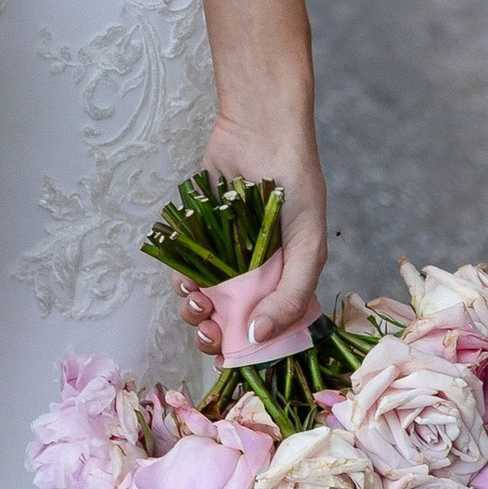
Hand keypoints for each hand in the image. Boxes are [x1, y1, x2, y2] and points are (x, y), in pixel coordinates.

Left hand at [190, 106, 328, 353]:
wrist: (261, 130)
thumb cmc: (297, 185)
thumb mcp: (307, 244)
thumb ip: (289, 294)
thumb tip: (258, 336)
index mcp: (287, 280)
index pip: (267, 327)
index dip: (247, 348)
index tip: (229, 358)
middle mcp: (256, 273)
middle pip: (230, 319)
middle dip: (214, 333)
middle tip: (206, 333)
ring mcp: (226, 253)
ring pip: (204, 297)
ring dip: (195, 309)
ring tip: (195, 304)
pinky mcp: (200, 233)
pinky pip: (185, 265)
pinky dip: (180, 279)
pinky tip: (183, 282)